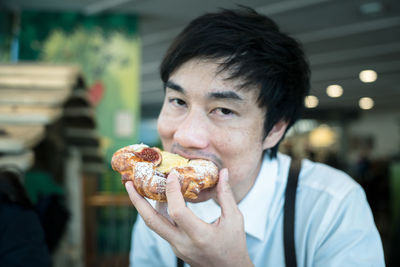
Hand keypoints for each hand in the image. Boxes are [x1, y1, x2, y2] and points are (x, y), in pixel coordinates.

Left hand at [125, 168, 253, 266]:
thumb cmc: (234, 246)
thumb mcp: (234, 219)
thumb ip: (226, 195)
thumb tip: (223, 172)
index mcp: (199, 235)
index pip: (177, 211)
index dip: (172, 191)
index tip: (172, 174)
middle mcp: (182, 243)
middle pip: (151, 222)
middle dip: (137, 202)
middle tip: (128, 184)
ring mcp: (176, 247)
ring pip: (154, 225)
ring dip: (144, 206)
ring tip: (139, 187)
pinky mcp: (175, 247)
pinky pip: (162, 228)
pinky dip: (158, 212)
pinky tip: (161, 199)